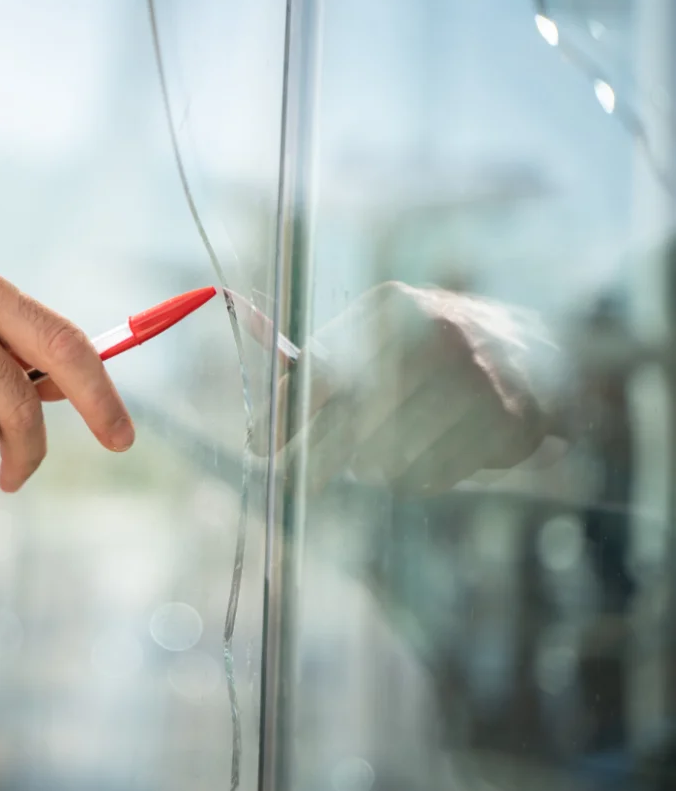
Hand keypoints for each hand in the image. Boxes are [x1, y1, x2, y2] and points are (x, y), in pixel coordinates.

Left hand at [271, 282, 556, 494]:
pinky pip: (431, 474)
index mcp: (389, 309)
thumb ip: (315, 373)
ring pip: (388, 456)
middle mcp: (431, 335)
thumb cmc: (426, 353)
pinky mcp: (502, 418)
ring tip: (380, 458)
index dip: (284, 414)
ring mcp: (472, 376)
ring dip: (373, 468)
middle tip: (300, 482)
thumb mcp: (374, 341)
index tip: (259, 446)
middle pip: (349, 421)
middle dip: (316, 458)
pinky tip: (422, 459)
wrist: (533, 354)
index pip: (320, 369)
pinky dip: (416, 478)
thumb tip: (257, 426)